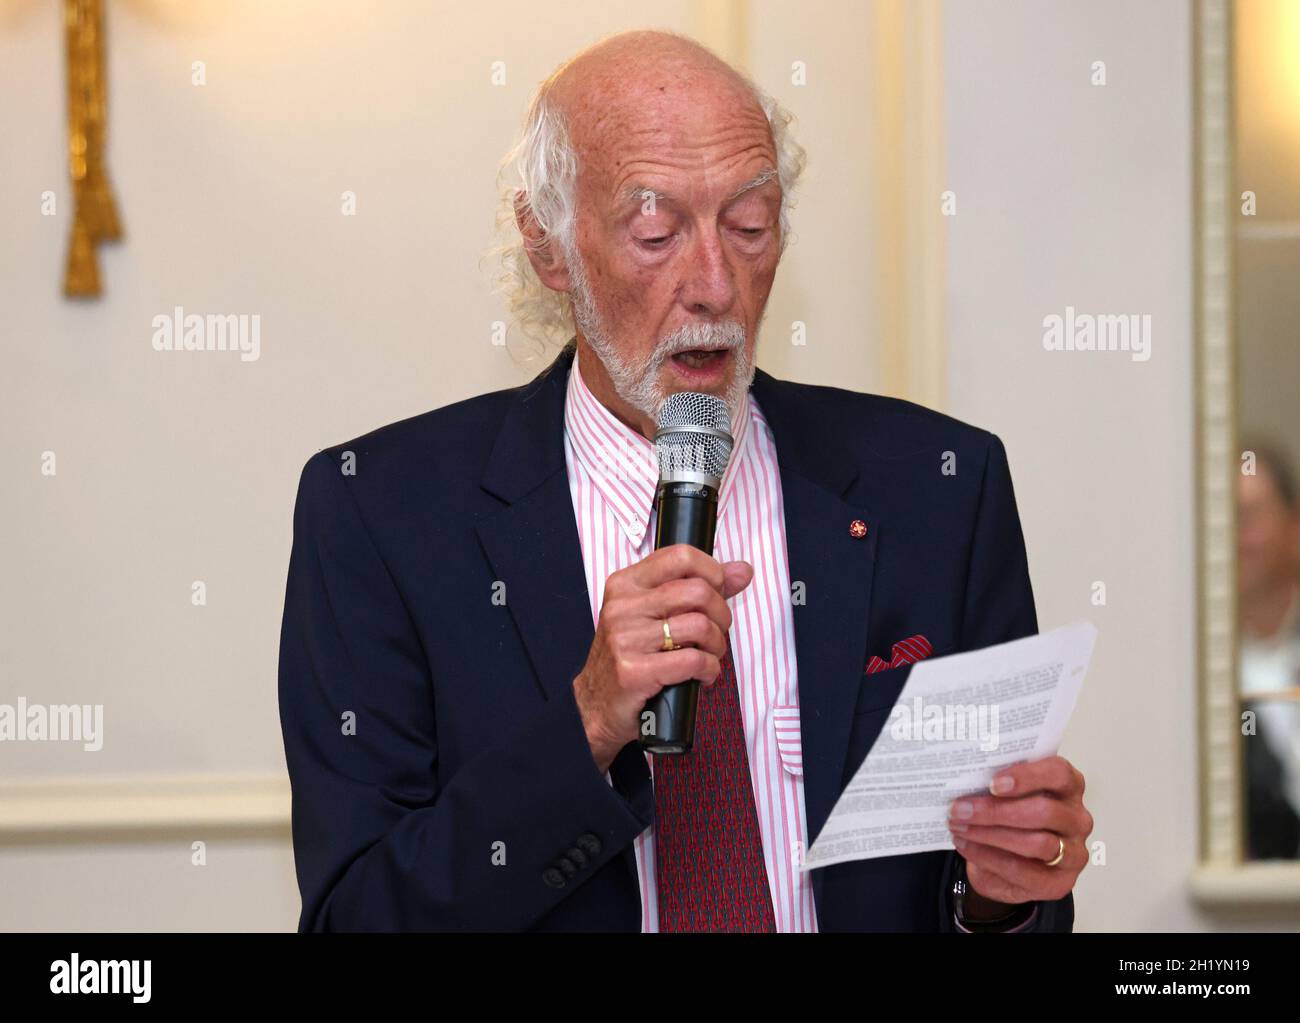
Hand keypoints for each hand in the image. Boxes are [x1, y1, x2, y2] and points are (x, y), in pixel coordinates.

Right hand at [573, 544, 753, 772]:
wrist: (595, 706)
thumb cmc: (630, 657)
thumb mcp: (655, 614)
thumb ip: (699, 588)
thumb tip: (742, 570)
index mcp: (625, 584)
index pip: (681, 556)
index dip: (712, 572)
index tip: (717, 592)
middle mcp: (622, 606)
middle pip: (698, 591)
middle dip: (721, 615)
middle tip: (715, 633)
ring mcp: (626, 638)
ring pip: (700, 626)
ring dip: (717, 646)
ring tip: (709, 656)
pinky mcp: (634, 671)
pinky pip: (694, 661)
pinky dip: (710, 670)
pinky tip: (702, 675)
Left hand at [947, 755, 1091, 906]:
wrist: (1005, 861)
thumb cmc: (1008, 816)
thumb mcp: (1004, 795)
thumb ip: (995, 784)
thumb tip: (965, 779)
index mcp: (1068, 787)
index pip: (1059, 773)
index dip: (1027, 776)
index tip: (993, 783)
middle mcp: (1077, 818)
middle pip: (1045, 811)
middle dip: (996, 811)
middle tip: (960, 809)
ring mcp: (1074, 853)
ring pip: (1038, 843)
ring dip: (991, 835)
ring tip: (959, 828)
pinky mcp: (1060, 882)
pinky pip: (1023, 871)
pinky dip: (988, 857)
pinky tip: (966, 846)